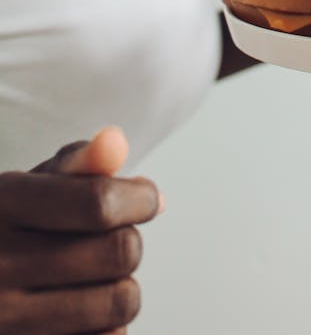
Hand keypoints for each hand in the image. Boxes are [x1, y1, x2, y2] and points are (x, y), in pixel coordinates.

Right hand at [0, 126, 161, 333]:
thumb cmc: (11, 228)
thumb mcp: (32, 186)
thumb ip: (78, 161)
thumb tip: (115, 143)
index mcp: (3, 206)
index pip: (99, 203)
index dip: (140, 198)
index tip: (146, 198)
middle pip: (120, 251)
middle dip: (128, 239)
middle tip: (108, 239)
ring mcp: (6, 320)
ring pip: (121, 302)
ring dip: (121, 285)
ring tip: (95, 277)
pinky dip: (109, 327)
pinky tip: (83, 312)